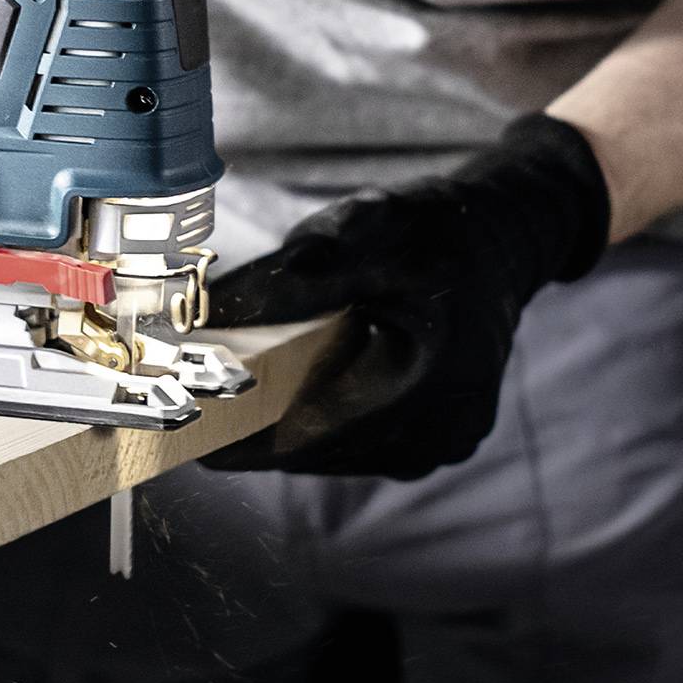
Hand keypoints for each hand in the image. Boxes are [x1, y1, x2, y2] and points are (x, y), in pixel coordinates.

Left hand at [204, 113, 609, 479]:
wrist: (507, 239)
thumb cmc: (436, 232)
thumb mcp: (369, 229)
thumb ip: (296, 273)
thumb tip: (214, 310)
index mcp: (421, 388)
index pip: (301, 439)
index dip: (233, 435)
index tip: (175, 422)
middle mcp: (435, 436)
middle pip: (311, 451)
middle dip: (254, 422)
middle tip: (193, 392)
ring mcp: (441, 447)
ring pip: (333, 453)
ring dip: (289, 422)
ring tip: (239, 382)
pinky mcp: (439, 444)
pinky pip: (360, 444)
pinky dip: (325, 417)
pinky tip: (301, 380)